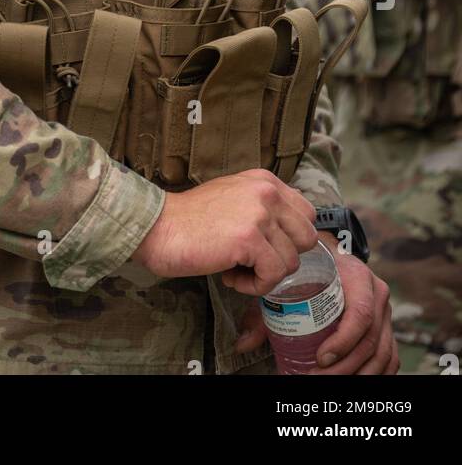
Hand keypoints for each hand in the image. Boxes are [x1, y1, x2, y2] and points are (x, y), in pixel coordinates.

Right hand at [132, 169, 317, 291]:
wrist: (159, 227)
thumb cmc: (191, 218)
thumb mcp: (234, 197)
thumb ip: (262, 208)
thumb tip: (288, 236)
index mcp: (265, 180)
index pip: (306, 214)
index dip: (289, 239)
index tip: (265, 248)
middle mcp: (267, 192)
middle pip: (307, 238)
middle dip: (283, 257)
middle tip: (253, 260)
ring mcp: (259, 214)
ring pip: (291, 262)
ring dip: (264, 275)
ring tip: (235, 269)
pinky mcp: (249, 239)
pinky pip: (274, 276)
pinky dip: (254, 286)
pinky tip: (230, 277)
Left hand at [233, 236, 399, 374]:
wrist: (332, 253)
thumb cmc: (309, 268)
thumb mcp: (287, 281)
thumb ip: (264, 310)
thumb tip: (243, 343)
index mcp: (357, 275)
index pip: (359, 314)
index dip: (342, 342)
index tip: (320, 359)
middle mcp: (377, 293)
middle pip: (370, 340)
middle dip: (345, 366)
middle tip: (317, 377)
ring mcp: (385, 312)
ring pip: (382, 352)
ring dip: (358, 374)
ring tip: (329, 382)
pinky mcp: (388, 327)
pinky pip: (390, 357)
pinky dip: (375, 374)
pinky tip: (354, 380)